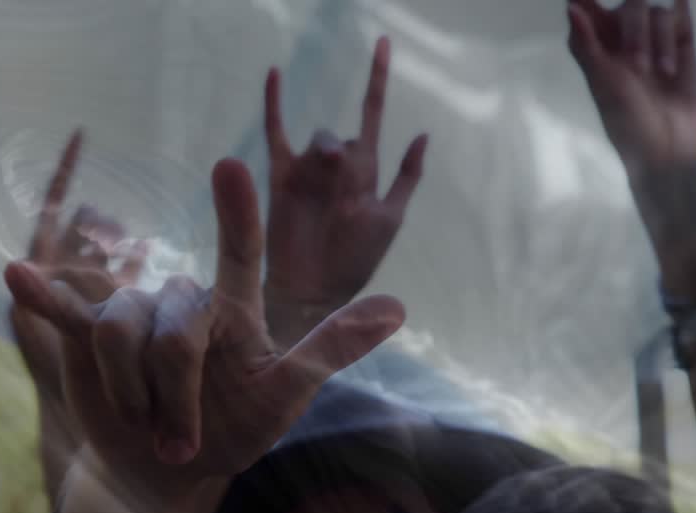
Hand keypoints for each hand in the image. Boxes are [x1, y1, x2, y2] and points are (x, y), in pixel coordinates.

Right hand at [5, 158, 404, 492]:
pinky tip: (14, 274)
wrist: (167, 473)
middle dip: (177, 397)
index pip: (239, 254)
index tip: (230, 165)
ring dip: (134, 395)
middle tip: (184, 444)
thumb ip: (333, 349)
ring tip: (148, 428)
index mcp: (232, 311)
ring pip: (123, 333)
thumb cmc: (234, 429)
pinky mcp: (91, 340)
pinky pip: (69, 315)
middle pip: (174, 330)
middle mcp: (183, 302)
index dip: (236, 214)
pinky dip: (42, 297)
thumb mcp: (288, 395)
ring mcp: (135, 316)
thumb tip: (398, 306)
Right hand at [262, 37, 427, 343]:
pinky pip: (276, 133)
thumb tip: (421, 133)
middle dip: (349, 155)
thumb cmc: (355, 259)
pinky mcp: (280, 177)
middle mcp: (335, 166)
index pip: (372, 115)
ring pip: (318, 139)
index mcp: (365, 171)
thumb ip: (406, 177)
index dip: (376, 80)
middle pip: (344, 135)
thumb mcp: (390, 217)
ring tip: (327, 182)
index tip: (382, 41)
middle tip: (346, 188)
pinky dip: (275, 104)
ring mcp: (307, 170)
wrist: (313, 289)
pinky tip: (274, 74)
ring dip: (326, 154)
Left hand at [568, 0, 695, 180]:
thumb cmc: (626, 120)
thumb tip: (571, 6)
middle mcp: (621, 37)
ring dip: (660, 40)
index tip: (608, 29)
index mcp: (595, 46)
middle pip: (630, 4)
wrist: (667, 146)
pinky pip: (679, 14)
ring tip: (661, 73)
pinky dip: (679, 18)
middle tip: (639, 66)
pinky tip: (681, 9)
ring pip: (656, 11)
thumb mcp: (603, 84)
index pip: (586, 6)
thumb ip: (588, 43)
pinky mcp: (681, 43)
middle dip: (635, 30)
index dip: (588, 0)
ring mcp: (652, 39)